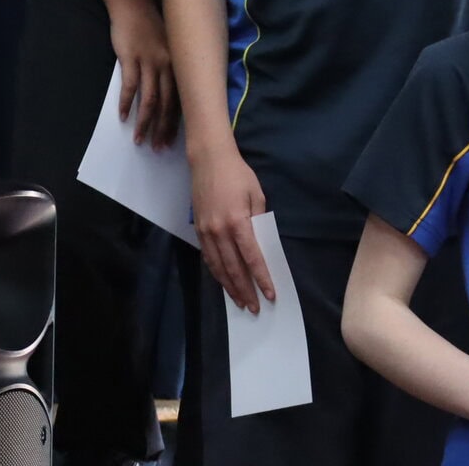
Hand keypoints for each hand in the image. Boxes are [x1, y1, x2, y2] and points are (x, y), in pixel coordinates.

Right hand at [109, 0, 175, 147]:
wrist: (134, 5)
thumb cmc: (152, 27)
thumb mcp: (171, 47)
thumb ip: (173, 69)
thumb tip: (173, 97)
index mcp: (180, 64)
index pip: (182, 99)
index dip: (177, 122)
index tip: (174, 142)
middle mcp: (169, 64)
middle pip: (168, 104)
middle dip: (163, 129)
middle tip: (159, 149)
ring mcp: (149, 61)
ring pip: (149, 99)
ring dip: (144, 122)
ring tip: (140, 140)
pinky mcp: (131, 58)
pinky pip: (129, 86)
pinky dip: (125, 103)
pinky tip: (122, 117)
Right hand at [191, 146, 273, 313]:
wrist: (208, 161)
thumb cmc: (238, 175)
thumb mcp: (256, 194)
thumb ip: (259, 220)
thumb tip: (261, 243)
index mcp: (237, 222)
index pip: (252, 258)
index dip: (261, 278)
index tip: (270, 294)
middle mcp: (219, 231)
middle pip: (234, 268)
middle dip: (245, 290)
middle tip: (255, 307)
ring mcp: (206, 232)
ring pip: (218, 267)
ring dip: (230, 287)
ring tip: (240, 302)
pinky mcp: (198, 230)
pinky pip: (209, 258)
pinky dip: (217, 273)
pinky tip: (224, 282)